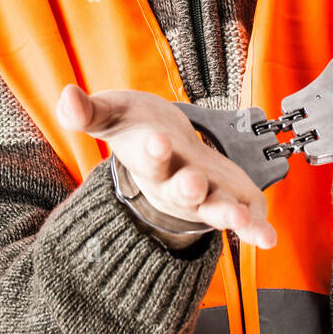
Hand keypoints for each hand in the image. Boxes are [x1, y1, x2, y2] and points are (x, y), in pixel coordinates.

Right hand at [56, 85, 276, 248]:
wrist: (163, 148)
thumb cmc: (138, 128)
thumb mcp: (113, 114)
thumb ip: (90, 111)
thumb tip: (66, 96)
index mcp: (151, 160)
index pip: (149, 157)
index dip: (152, 150)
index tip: (156, 140)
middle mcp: (177, 182)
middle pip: (182, 189)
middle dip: (187, 188)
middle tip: (192, 184)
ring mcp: (205, 194)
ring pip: (214, 207)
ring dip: (226, 214)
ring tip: (239, 220)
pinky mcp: (230, 198)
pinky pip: (245, 216)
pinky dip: (255, 228)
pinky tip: (266, 237)